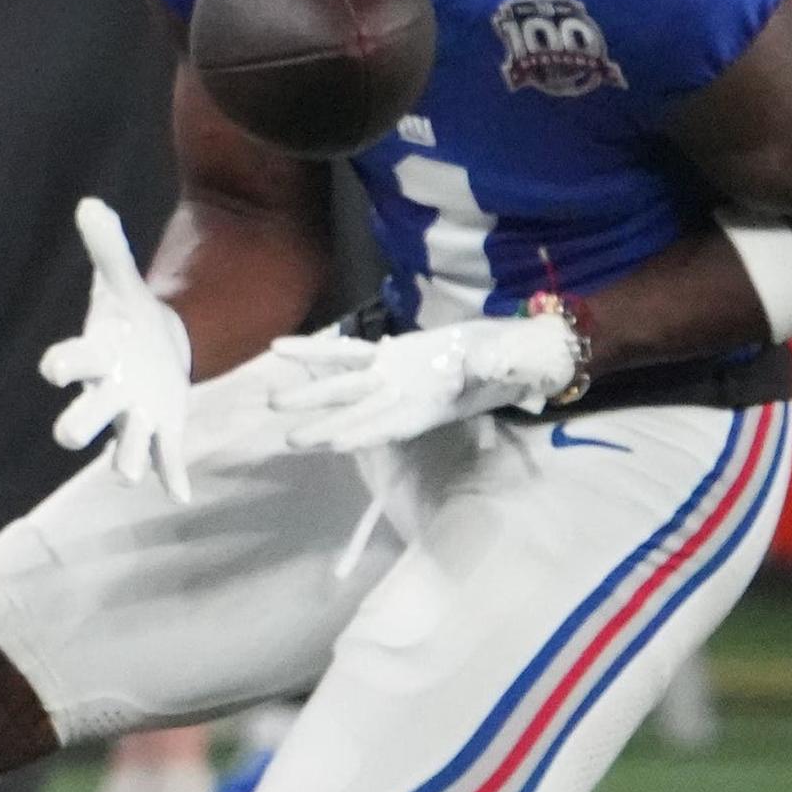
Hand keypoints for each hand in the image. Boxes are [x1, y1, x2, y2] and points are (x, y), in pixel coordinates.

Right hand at [39, 197, 196, 497]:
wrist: (152, 348)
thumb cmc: (127, 318)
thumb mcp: (123, 282)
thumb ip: (109, 248)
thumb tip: (91, 204)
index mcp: (94, 357)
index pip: (70, 362)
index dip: (62, 365)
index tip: (55, 368)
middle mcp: (108, 395)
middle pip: (83, 419)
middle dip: (78, 426)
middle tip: (71, 435)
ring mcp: (134, 418)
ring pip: (123, 449)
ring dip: (126, 460)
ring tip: (129, 473)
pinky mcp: (164, 431)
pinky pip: (166, 461)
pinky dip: (172, 478)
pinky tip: (181, 495)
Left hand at [266, 312, 582, 455]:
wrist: (518, 349)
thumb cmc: (522, 362)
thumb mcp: (516, 364)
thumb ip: (498, 367)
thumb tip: (478, 366)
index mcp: (436, 406)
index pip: (396, 424)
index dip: (367, 432)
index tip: (335, 443)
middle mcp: (407, 398)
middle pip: (359, 412)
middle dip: (324, 423)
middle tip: (288, 439)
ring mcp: (395, 377)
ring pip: (344, 384)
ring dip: (309, 394)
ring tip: (270, 400)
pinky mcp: (391, 355)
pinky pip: (348, 353)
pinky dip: (317, 352)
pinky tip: (281, 349)